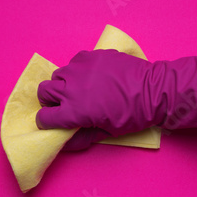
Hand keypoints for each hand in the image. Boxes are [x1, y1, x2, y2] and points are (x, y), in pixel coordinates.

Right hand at [36, 49, 159, 149]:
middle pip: (43, 92)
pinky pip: (73, 62)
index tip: (54, 121)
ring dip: (62, 84)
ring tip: (77, 88)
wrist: (154, 90)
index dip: (47, 121)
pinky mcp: (88, 56)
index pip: (43, 117)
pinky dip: (77, 71)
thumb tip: (65, 140)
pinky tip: (91, 76)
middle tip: (63, 104)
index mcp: (73, 111)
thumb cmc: (132, 116)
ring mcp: (78, 69)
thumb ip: (82, 137)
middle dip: (49, 101)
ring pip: (57, 75)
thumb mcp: (107, 133)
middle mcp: (70, 88)